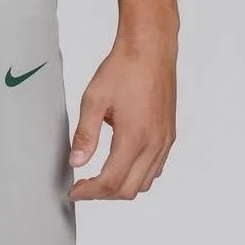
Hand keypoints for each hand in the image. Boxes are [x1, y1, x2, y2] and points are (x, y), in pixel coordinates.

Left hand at [68, 34, 176, 201]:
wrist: (151, 49)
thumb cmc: (124, 69)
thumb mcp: (94, 99)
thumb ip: (85, 134)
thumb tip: (76, 162)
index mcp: (134, 138)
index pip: (111, 182)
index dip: (90, 192)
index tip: (75, 191)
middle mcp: (154, 144)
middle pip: (129, 190)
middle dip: (104, 194)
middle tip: (84, 187)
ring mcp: (164, 141)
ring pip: (145, 182)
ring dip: (122, 186)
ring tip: (100, 177)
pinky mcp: (169, 135)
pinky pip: (156, 168)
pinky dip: (138, 175)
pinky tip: (123, 163)